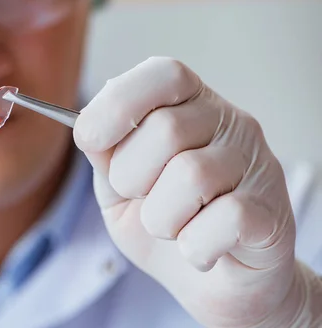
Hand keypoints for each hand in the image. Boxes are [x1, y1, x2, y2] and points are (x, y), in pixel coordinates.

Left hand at [74, 57, 298, 326]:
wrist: (213, 283)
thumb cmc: (164, 222)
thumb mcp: (117, 187)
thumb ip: (104, 155)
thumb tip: (87, 126)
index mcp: (188, 105)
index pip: (163, 74)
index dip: (117, 104)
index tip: (88, 139)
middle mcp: (229, 123)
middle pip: (167, 129)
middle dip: (131, 177)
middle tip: (142, 200)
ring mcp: (256, 165)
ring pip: (191, 175)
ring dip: (161, 218)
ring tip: (172, 228)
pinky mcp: (271, 212)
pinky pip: (225, 219)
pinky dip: (194, 246)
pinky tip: (200, 249)